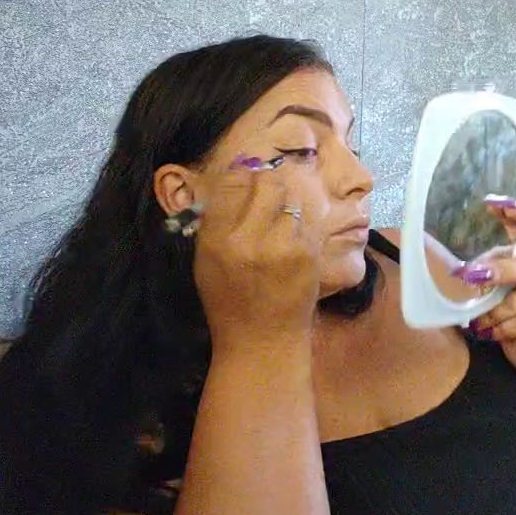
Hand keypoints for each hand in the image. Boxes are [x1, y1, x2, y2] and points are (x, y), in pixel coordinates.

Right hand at [192, 160, 322, 356]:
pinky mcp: (308, 253)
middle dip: (269, 183)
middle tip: (268, 194)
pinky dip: (302, 223)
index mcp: (216, 240)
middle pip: (266, 182)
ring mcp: (282, 245)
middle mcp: (248, 239)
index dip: (241, 174)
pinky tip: (293, 239)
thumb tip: (238, 173)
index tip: (246, 177)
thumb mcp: (206, 261)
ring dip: (287, 203)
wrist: (262, 341)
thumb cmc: (230, 301)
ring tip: (280, 221)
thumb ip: (217, 219)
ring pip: (292, 197)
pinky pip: (308, 219)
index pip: (231, 181)